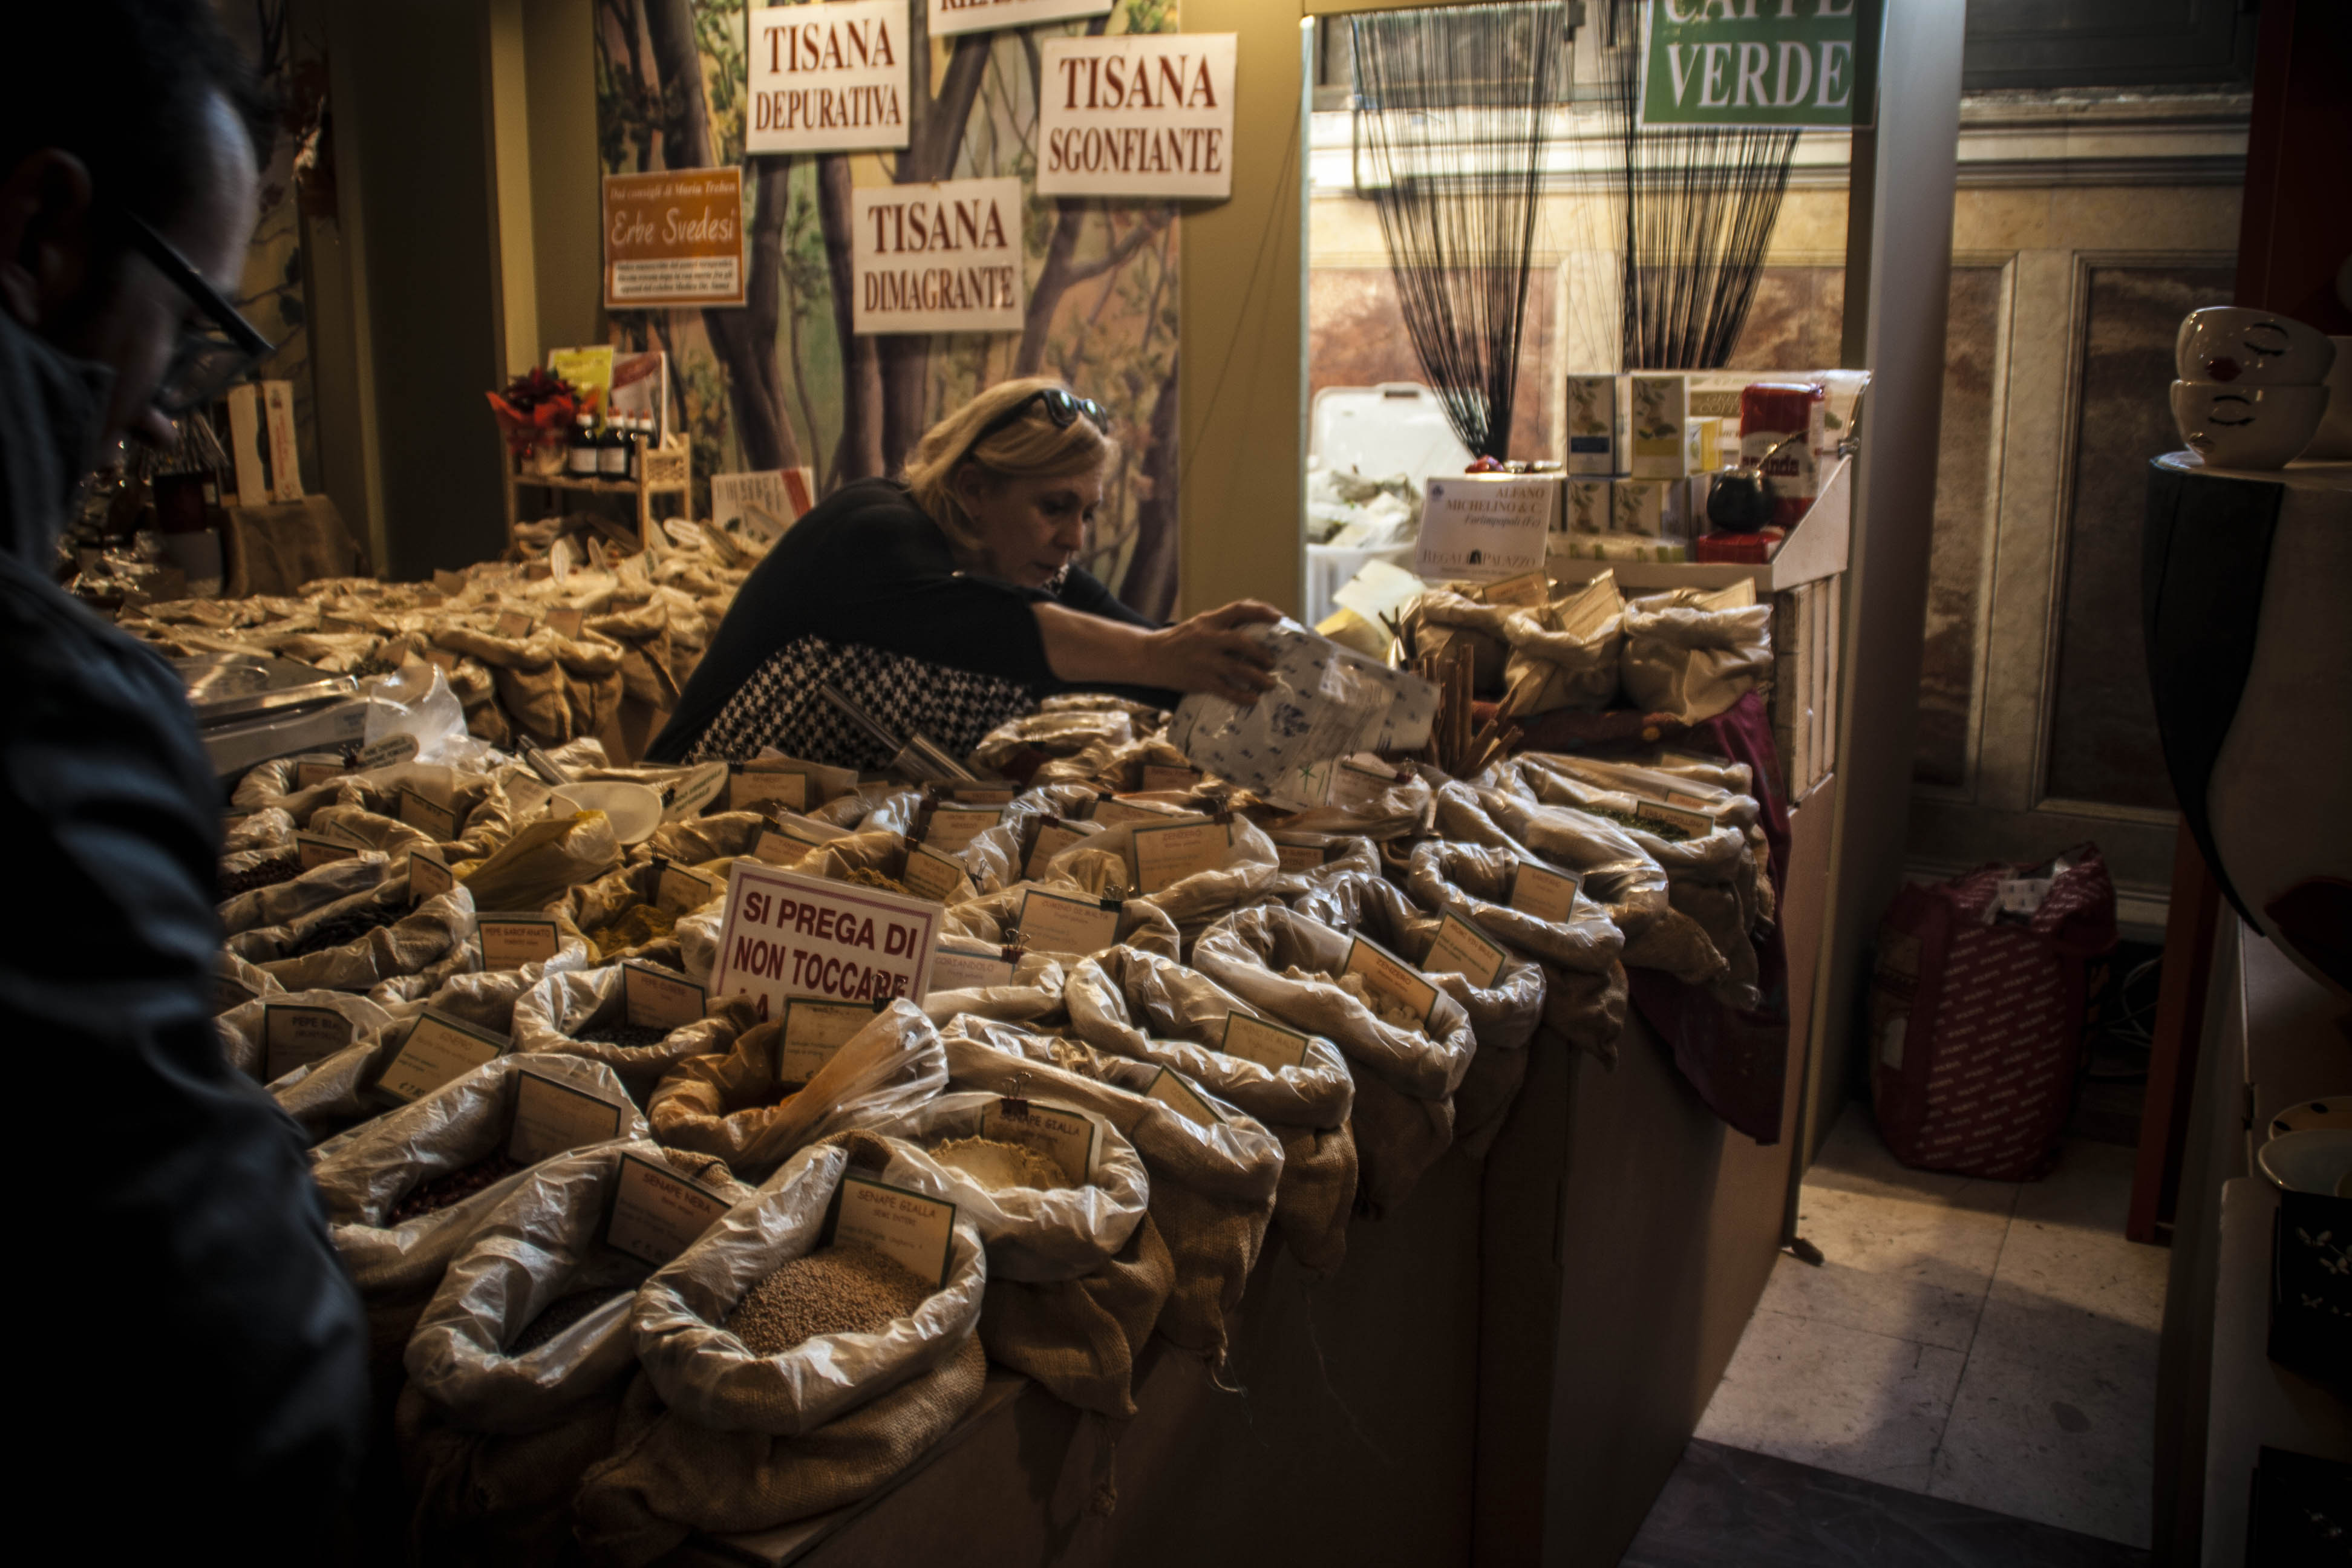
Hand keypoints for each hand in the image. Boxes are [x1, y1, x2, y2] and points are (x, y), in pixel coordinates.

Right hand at [1146, 600, 1281, 702]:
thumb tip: (1252, 630)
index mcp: (1209, 621)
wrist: (1149, 657)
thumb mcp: (1198, 624)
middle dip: (1262, 653)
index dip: (1262, 611)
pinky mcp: (1200, 680)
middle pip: (1244, 642)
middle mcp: (1208, 638)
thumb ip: (1221, 625)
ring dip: (1258, 678)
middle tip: (1272, 662)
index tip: (1279, 617)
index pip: (1240, 609)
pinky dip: (1242, 696)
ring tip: (1270, 684)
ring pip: (1239, 669)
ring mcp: (1205, 661)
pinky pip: (1227, 690)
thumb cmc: (1178, 641)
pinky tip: (1252, 700)